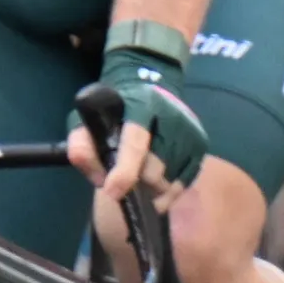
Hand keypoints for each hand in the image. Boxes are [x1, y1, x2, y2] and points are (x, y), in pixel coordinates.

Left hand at [77, 33, 207, 195]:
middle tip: (124, 181)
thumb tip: (99, 178)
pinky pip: (184, 183)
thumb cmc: (114, 112)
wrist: (150, 89)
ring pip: (169, 181)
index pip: (136, 142)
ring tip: (140, 180)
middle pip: (154, 170)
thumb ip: (82, 146)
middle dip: (137, 183)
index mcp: (142, 105)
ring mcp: (191, 131)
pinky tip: (156, 184)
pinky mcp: (201, 144)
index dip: (124, 171)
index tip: (113, 193)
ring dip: (151, 190)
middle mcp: (173, 116)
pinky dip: (167, 193)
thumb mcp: (87, 121)